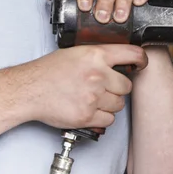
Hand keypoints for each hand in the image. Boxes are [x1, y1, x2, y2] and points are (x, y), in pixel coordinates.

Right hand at [25, 44, 146, 129]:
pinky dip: (101, 117)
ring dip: (109, 104)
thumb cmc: (49, 71)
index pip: (132, 54)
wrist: (30, 89)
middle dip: (117, 88)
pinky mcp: (87, 115)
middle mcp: (97, 75)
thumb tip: (120, 63)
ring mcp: (93, 96)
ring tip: (92, 98)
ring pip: (119, 104)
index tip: (142, 64)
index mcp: (96, 55)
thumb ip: (99, 57)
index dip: (141, 60)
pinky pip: (109, 120)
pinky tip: (89, 109)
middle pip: (126, 86)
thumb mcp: (76, 53)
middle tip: (103, 88)